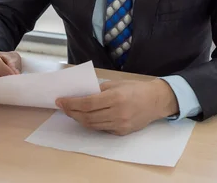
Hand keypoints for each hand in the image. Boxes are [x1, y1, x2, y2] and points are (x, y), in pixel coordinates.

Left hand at [56, 79, 178, 135]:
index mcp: (115, 97)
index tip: (60, 101)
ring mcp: (120, 125)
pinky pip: (101, 129)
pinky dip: (91, 123)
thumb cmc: (136, 89)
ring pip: (92, 125)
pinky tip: (86, 117)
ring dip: (79, 119)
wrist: (156, 101)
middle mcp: (117, 113)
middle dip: (72, 112)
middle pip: (87, 117)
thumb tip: (81, 95)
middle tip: (63, 107)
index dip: (71, 103)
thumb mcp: (117, 84)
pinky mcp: (121, 132)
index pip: (87, 104)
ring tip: (72, 112)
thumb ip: (99, 90)